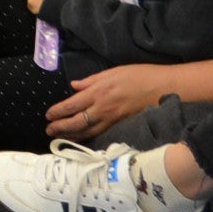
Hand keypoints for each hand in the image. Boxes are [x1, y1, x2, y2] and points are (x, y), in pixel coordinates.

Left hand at [46, 66, 171, 140]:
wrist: (164, 87)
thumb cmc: (139, 75)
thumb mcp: (113, 71)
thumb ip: (91, 80)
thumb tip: (74, 86)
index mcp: (99, 91)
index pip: (72, 105)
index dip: (57, 112)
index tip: (48, 115)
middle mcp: (103, 108)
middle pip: (77, 122)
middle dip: (60, 127)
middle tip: (48, 130)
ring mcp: (113, 119)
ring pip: (88, 132)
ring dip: (72, 135)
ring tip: (59, 137)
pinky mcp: (122, 126)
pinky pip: (101, 134)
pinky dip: (88, 138)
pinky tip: (81, 139)